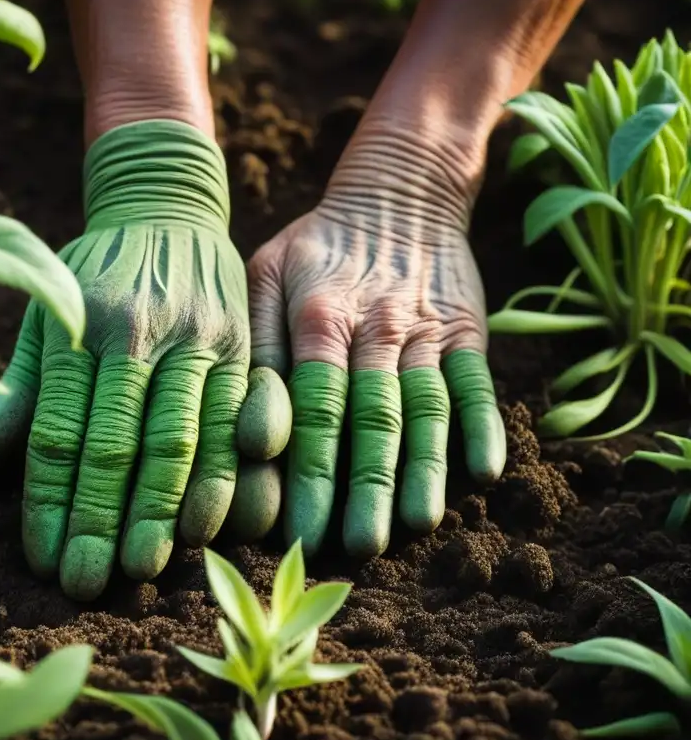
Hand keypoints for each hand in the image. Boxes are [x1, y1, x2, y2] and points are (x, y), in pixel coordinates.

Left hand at [0, 120, 289, 599]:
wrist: (167, 203)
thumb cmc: (94, 271)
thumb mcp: (46, 313)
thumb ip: (18, 390)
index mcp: (80, 327)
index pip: (60, 432)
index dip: (50, 503)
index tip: (44, 560)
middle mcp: (139, 333)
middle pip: (119, 446)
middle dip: (102, 522)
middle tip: (87, 584)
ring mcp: (197, 339)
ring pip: (179, 442)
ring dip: (160, 514)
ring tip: (141, 569)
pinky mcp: (241, 346)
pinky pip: (235, 424)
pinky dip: (222, 478)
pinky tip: (206, 525)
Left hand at [247, 174, 506, 557]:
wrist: (396, 191)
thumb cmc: (313, 246)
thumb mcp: (264, 277)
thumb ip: (257, 350)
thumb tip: (255, 433)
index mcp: (318, 318)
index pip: (314, 407)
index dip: (309, 472)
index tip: (299, 531)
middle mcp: (376, 328)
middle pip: (372, 418)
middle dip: (366, 487)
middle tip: (358, 548)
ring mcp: (426, 330)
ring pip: (427, 408)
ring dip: (424, 469)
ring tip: (417, 525)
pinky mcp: (466, 329)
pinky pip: (477, 382)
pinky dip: (484, 425)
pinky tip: (485, 472)